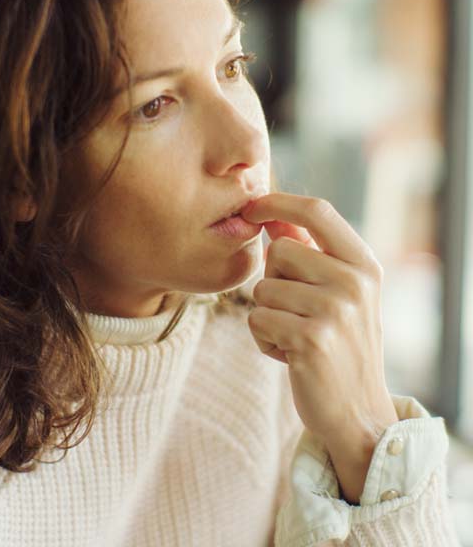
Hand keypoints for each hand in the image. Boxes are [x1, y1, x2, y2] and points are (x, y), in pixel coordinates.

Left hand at [241, 192, 399, 503]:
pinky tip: (290, 356)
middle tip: (297, 312)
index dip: (278, 202)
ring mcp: (335, 311)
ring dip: (267, 315)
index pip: (318, 210)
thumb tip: (268, 215)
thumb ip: (308, 253)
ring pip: (263, 288)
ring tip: (296, 337)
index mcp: (364, 264)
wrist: (358, 414)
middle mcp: (355, 282)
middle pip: (280, 251)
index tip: (251, 207)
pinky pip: (257, 319)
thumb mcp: (337, 293)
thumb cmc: (339, 344)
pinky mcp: (310, 339)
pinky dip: (263, 339)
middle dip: (273, 280)